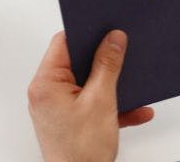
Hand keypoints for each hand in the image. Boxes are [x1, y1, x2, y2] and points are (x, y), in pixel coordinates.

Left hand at [28, 30, 153, 161]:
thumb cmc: (80, 153)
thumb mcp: (101, 101)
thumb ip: (107, 66)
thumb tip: (112, 40)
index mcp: (46, 84)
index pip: (63, 43)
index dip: (86, 34)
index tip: (106, 31)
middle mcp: (47, 94)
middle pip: (77, 62)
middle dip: (103, 60)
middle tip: (121, 55)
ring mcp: (58, 108)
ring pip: (88, 83)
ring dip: (112, 85)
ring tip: (129, 85)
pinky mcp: (70, 120)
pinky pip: (93, 102)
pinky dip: (112, 104)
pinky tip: (133, 109)